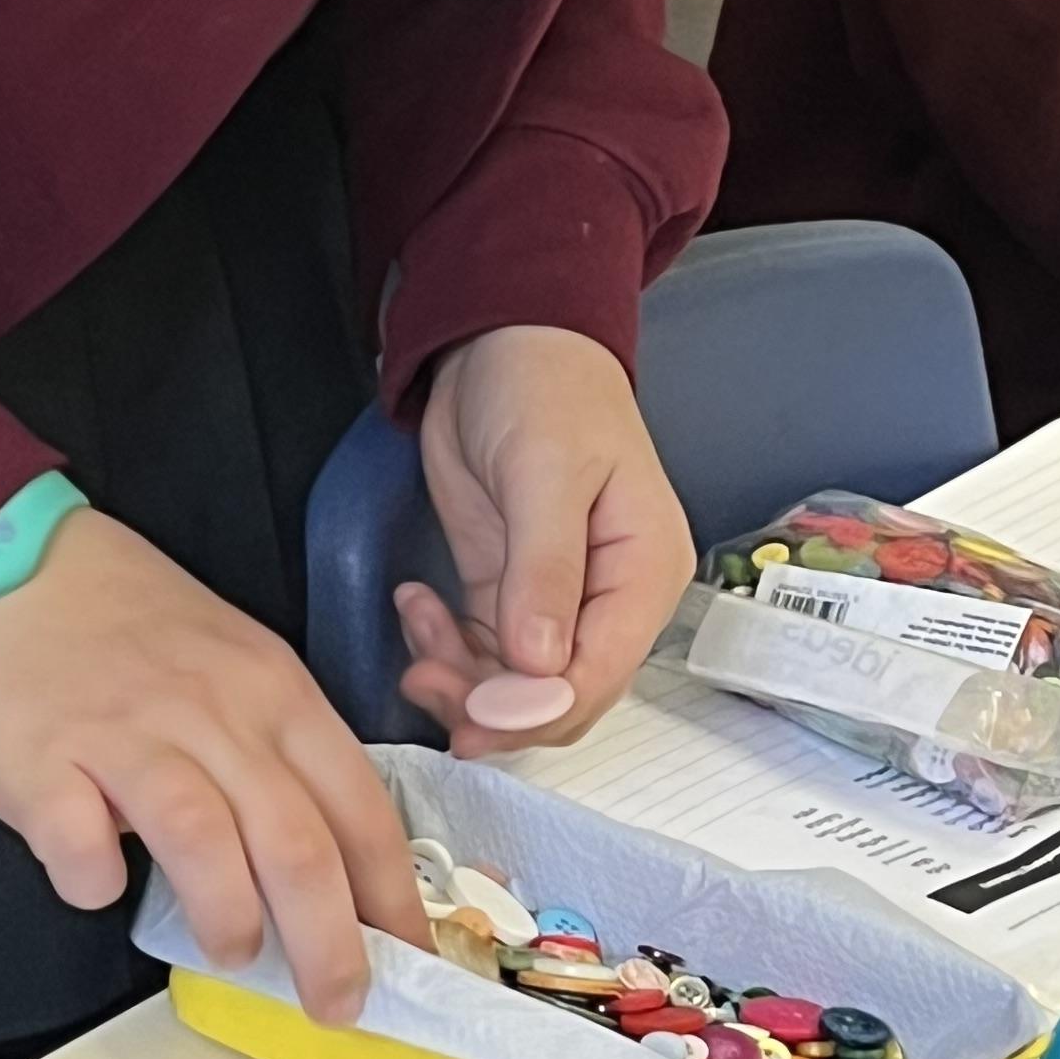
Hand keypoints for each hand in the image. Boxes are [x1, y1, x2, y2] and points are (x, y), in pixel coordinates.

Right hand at [0, 509, 427, 1023]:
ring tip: (232, 952)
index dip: (392, 895)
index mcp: (274, 692)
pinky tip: (98, 886)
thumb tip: (321, 875)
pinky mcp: (39, 761)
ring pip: (205, 845)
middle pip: (297, 844)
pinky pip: (81, 846)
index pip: (359, 806)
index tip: (411, 958)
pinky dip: (96, 882)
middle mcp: (212, 713)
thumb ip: (274, 752)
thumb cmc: (123, 626)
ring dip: (231, 921)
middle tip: (336, 1005)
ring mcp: (125, 736)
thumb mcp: (232, 663)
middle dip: (331, 946)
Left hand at [395, 325, 693, 757]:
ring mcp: (559, 600)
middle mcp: (611, 598)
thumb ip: (544, 571)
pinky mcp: (510, 591)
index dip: (536, 711)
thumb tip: (540, 662)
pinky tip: (416, 606)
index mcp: (644, 572)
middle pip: (560, 696)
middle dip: (493, 704)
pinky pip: (482, 652)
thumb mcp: (544, 473)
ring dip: (460, 679)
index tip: (473, 719)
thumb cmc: (544, 387)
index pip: (599, 676)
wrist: (503, 339)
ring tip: (415, 634)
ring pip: (515, 685)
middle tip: (425, 682)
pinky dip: (444, 647)